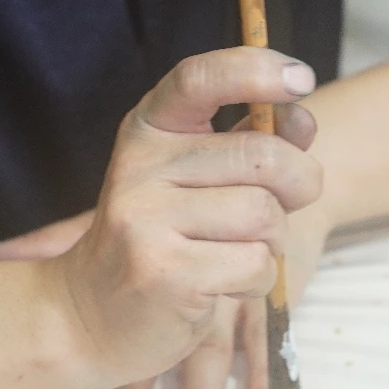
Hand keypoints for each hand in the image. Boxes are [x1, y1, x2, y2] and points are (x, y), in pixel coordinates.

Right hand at [0, 48, 322, 388]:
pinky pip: (256, 265)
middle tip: (275, 211)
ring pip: (265, 214)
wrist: (86, 317)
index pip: (200, 78)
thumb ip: (249, 144)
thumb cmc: (158, 242)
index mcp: (147, 132)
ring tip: (230, 253)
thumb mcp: (193, 180)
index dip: (257, 70)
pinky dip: (255, 281)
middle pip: (263, 155)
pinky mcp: (166, 273)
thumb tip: (303, 120)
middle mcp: (141, 167)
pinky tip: (217, 285)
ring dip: (270, 242)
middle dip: (298, 184)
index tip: (302, 79)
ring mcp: (147, 220)